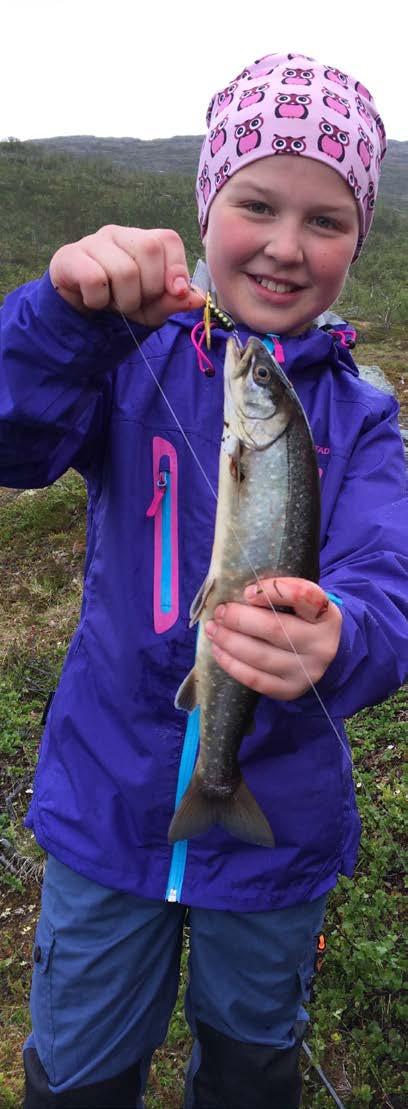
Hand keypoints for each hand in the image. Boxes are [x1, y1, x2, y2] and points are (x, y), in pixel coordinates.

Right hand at [49, 225, 202, 325]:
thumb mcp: (152, 309)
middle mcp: (119, 234)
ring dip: (124, 300)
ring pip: (124, 270)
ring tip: (114, 303)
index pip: (168, 239)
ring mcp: (93, 242)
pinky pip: (95, 279)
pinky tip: (94, 301)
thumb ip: (173, 302)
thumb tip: (199, 299)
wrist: (79, 313)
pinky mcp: (70, 256)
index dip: (176, 268)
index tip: (174, 292)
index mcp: (143, 240)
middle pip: (149, 249)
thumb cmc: (119, 303)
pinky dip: (99, 300)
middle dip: (149, 288)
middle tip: (136, 302)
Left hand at [205, 577, 341, 700]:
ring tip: (213, 629)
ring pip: (260, 656)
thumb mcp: (301, 603)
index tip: (247, 591)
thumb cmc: (302, 620)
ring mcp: (307, 671)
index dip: (273, 591)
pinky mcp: (290, 690)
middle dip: (239, 619)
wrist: (321, 656)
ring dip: (229, 641)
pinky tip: (218, 650)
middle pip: (275, 629)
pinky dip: (231, 663)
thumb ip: (278, 593)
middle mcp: (321, 645)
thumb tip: (234, 592)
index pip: (304, 596)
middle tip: (220, 611)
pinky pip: (255, 678)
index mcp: (326, 615)